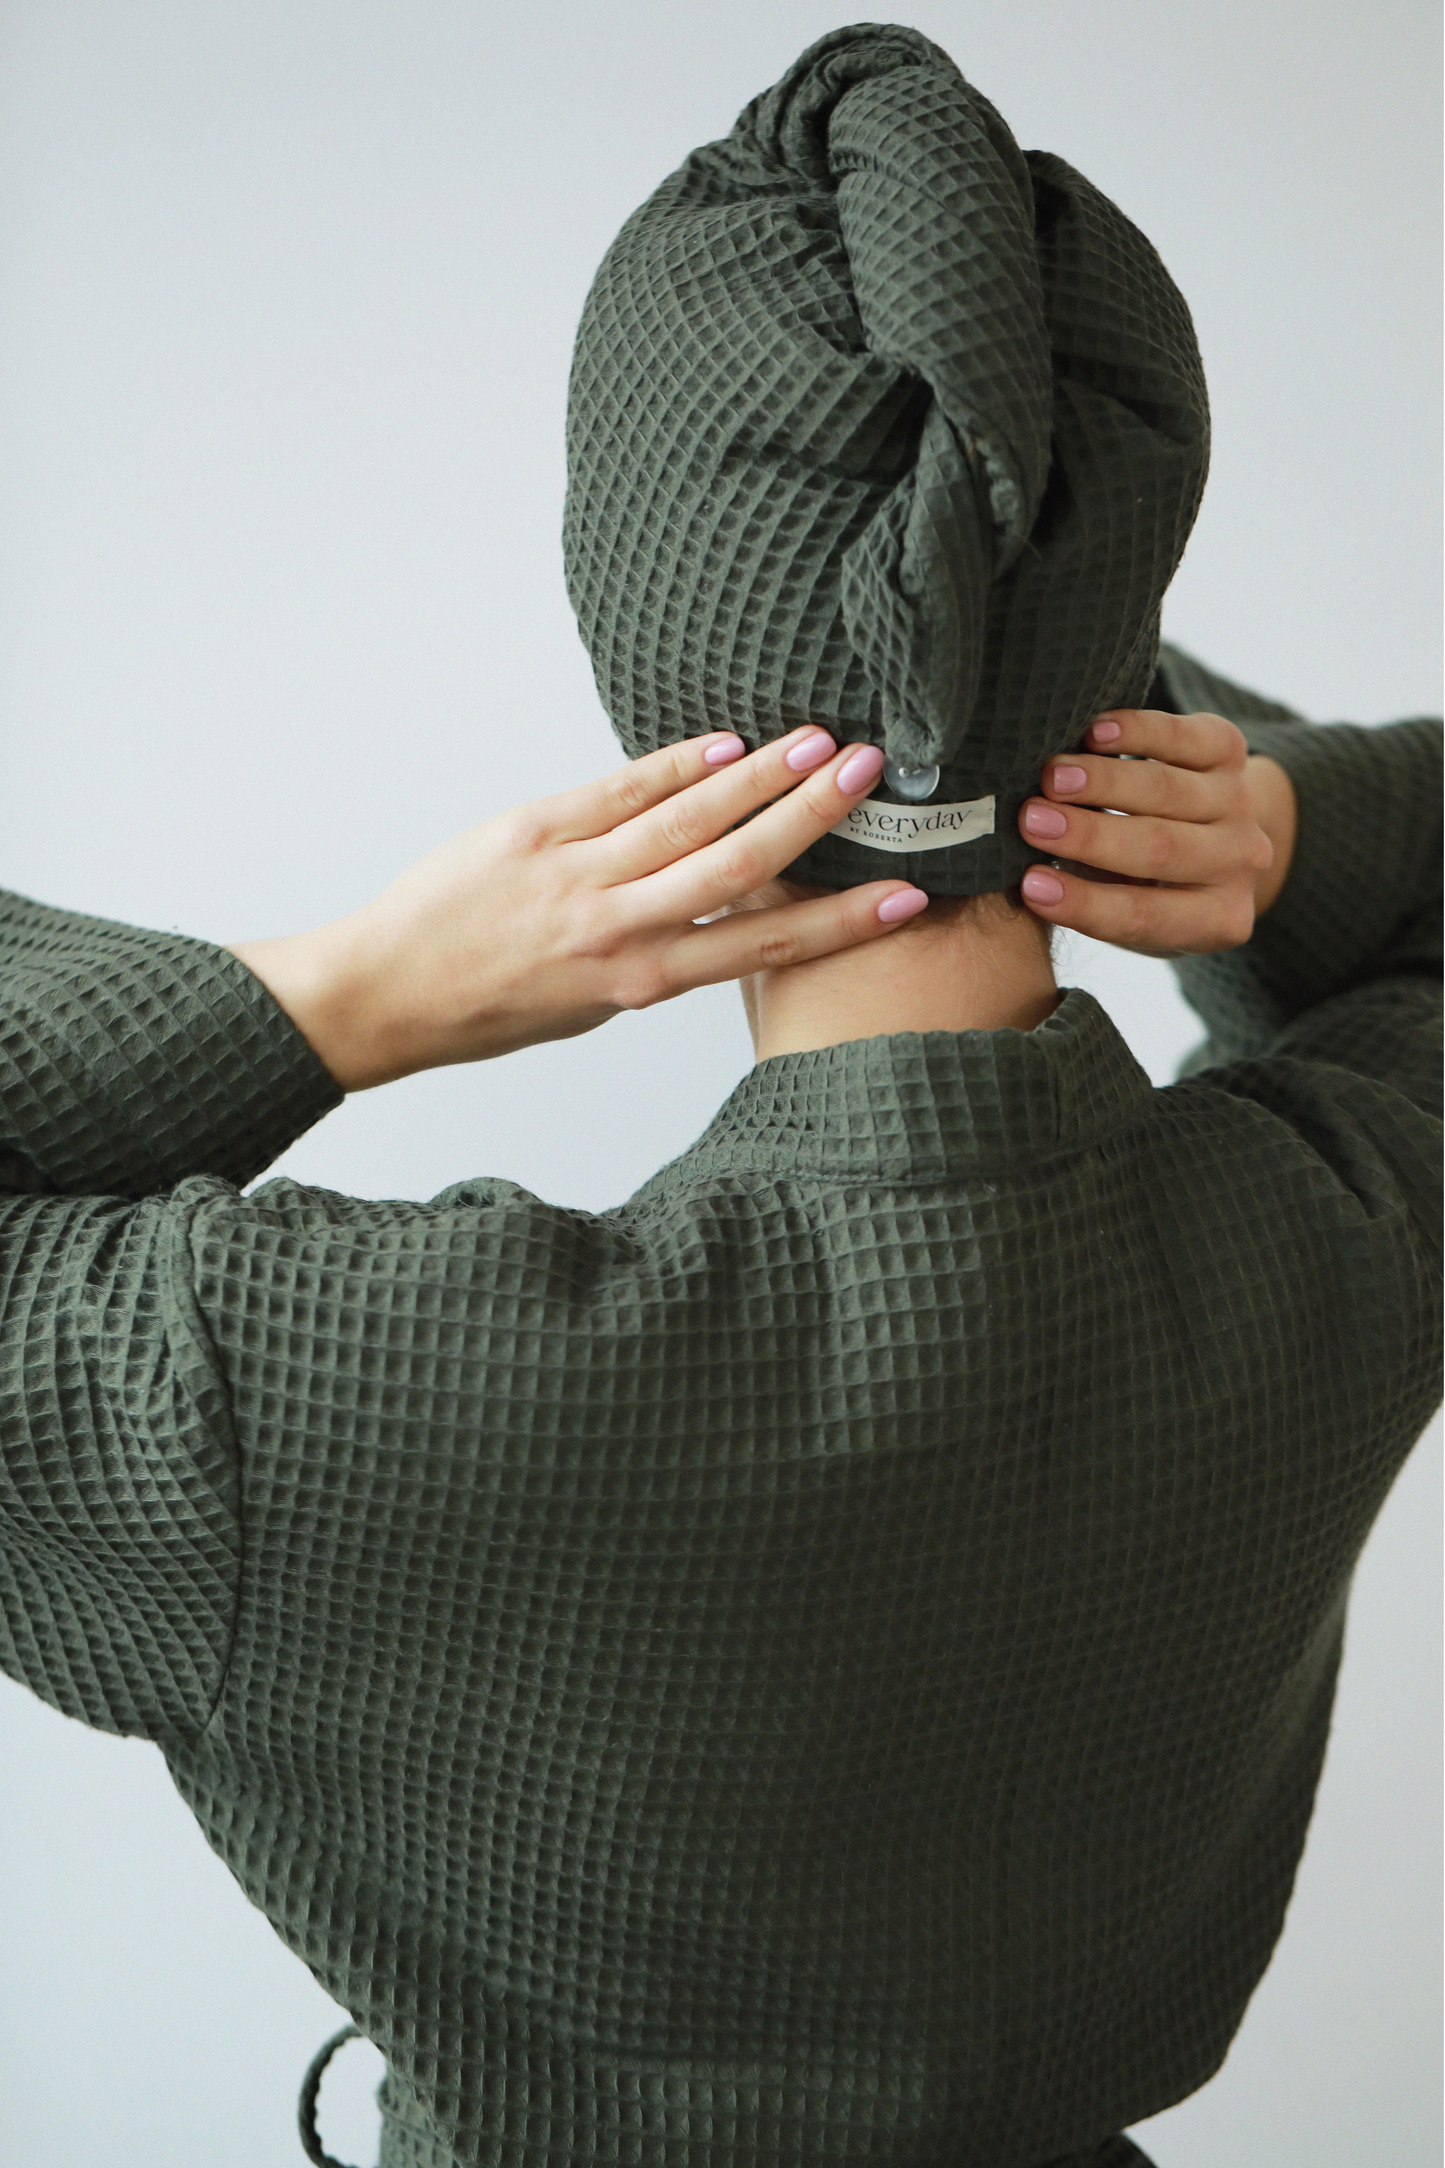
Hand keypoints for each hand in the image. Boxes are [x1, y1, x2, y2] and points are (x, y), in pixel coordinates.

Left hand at [228, 728, 929, 1089]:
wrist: (386, 992)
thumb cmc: (489, 1009)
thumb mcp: (588, 1007)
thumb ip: (655, 957)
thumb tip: (713, 912)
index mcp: (638, 983)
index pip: (759, 946)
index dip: (839, 920)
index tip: (904, 895)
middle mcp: (617, 928)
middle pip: (739, 864)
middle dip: (812, 817)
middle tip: (871, 774)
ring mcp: (576, 874)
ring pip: (689, 816)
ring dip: (760, 776)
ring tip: (819, 741)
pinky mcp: (534, 829)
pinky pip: (622, 789)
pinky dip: (677, 764)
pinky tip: (726, 743)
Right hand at [1013, 708, 1296, 956]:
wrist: (1212, 830)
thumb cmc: (1144, 882)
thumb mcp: (1122, 907)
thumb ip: (1084, 894)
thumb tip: (1014, 870)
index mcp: (1215, 920)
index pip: (1144, 916)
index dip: (1085, 902)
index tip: (1030, 886)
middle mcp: (1239, 862)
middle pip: (1160, 850)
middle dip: (1090, 835)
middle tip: (1030, 821)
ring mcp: (1239, 803)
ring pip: (1167, 790)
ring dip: (1105, 782)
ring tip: (1051, 777)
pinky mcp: (1230, 749)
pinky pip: (1184, 737)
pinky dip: (1138, 732)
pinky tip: (1096, 732)